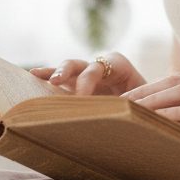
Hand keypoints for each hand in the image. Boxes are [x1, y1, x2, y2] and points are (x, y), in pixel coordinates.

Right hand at [30, 51, 145, 96]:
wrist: (148, 103)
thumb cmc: (147, 102)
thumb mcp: (145, 102)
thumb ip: (137, 106)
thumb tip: (127, 115)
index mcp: (119, 65)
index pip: (100, 68)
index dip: (88, 81)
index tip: (81, 99)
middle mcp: (100, 66)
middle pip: (81, 64)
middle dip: (68, 72)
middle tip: (56, 82)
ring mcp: (86, 73)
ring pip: (68, 68)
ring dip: (55, 73)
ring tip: (41, 78)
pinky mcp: (76, 83)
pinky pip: (60, 77)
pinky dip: (47, 75)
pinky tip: (32, 76)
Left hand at [122, 72, 179, 169]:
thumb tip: (168, 127)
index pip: (176, 80)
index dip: (150, 87)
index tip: (127, 99)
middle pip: (172, 81)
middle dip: (143, 90)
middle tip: (118, 103)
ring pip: (179, 91)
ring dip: (151, 100)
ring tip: (128, 110)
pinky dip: (171, 113)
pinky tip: (153, 120)